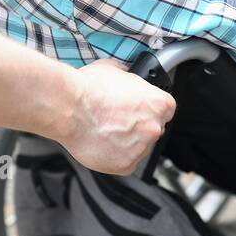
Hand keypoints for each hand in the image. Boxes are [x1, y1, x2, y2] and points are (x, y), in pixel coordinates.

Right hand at [58, 60, 177, 175]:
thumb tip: (128, 78)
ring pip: (139, 147)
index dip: (150, 108)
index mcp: (158, 104)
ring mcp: (141, 149)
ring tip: (105, 130)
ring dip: (127, 142)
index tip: (140, 110)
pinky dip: (115, 155)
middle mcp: (153, 128)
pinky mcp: (126, 165)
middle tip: (117, 120)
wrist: (68, 108)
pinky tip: (102, 142)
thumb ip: (130, 79)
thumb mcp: (116, 70)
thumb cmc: (89, 89)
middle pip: (153, 129)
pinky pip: (125, 162)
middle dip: (138, 126)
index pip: (166, 109)